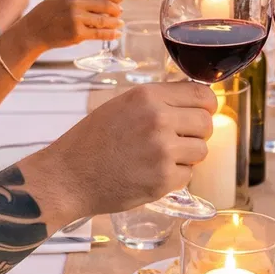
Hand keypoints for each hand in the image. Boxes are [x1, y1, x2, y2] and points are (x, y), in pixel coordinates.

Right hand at [18, 0, 121, 51]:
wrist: (34, 30)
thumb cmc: (50, 12)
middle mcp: (76, 2)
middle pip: (107, 4)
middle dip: (117, 9)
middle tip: (119, 12)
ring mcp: (77, 19)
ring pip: (105, 20)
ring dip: (116, 22)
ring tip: (119, 23)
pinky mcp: (77, 34)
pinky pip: (100, 34)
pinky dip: (111, 34)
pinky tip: (117, 33)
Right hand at [28, 82, 216, 216]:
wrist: (68, 176)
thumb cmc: (91, 141)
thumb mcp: (123, 105)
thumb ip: (158, 100)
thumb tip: (196, 99)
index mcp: (147, 96)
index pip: (201, 93)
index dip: (206, 105)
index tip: (203, 112)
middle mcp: (158, 119)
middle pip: (206, 122)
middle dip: (197, 132)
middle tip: (179, 140)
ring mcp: (162, 151)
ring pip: (202, 150)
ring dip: (187, 156)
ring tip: (160, 157)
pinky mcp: (162, 179)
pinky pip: (188, 175)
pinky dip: (174, 177)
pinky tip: (150, 173)